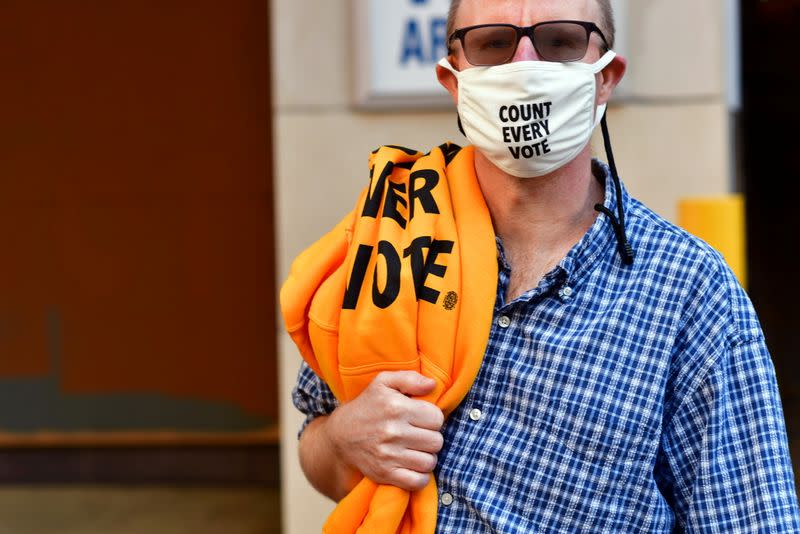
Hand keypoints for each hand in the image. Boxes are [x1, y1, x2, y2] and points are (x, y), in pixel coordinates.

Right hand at [325, 371, 444, 491]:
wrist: (340, 435)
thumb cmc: (367, 406)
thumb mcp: (383, 382)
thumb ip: (410, 378)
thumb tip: (433, 385)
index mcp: (396, 407)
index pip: (437, 418)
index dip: (432, 418)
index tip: (421, 419)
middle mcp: (393, 431)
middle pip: (436, 441)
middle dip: (430, 437)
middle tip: (418, 434)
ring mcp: (388, 455)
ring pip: (430, 461)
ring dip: (426, 457)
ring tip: (415, 449)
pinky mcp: (384, 474)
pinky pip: (418, 481)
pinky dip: (420, 477)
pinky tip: (412, 466)